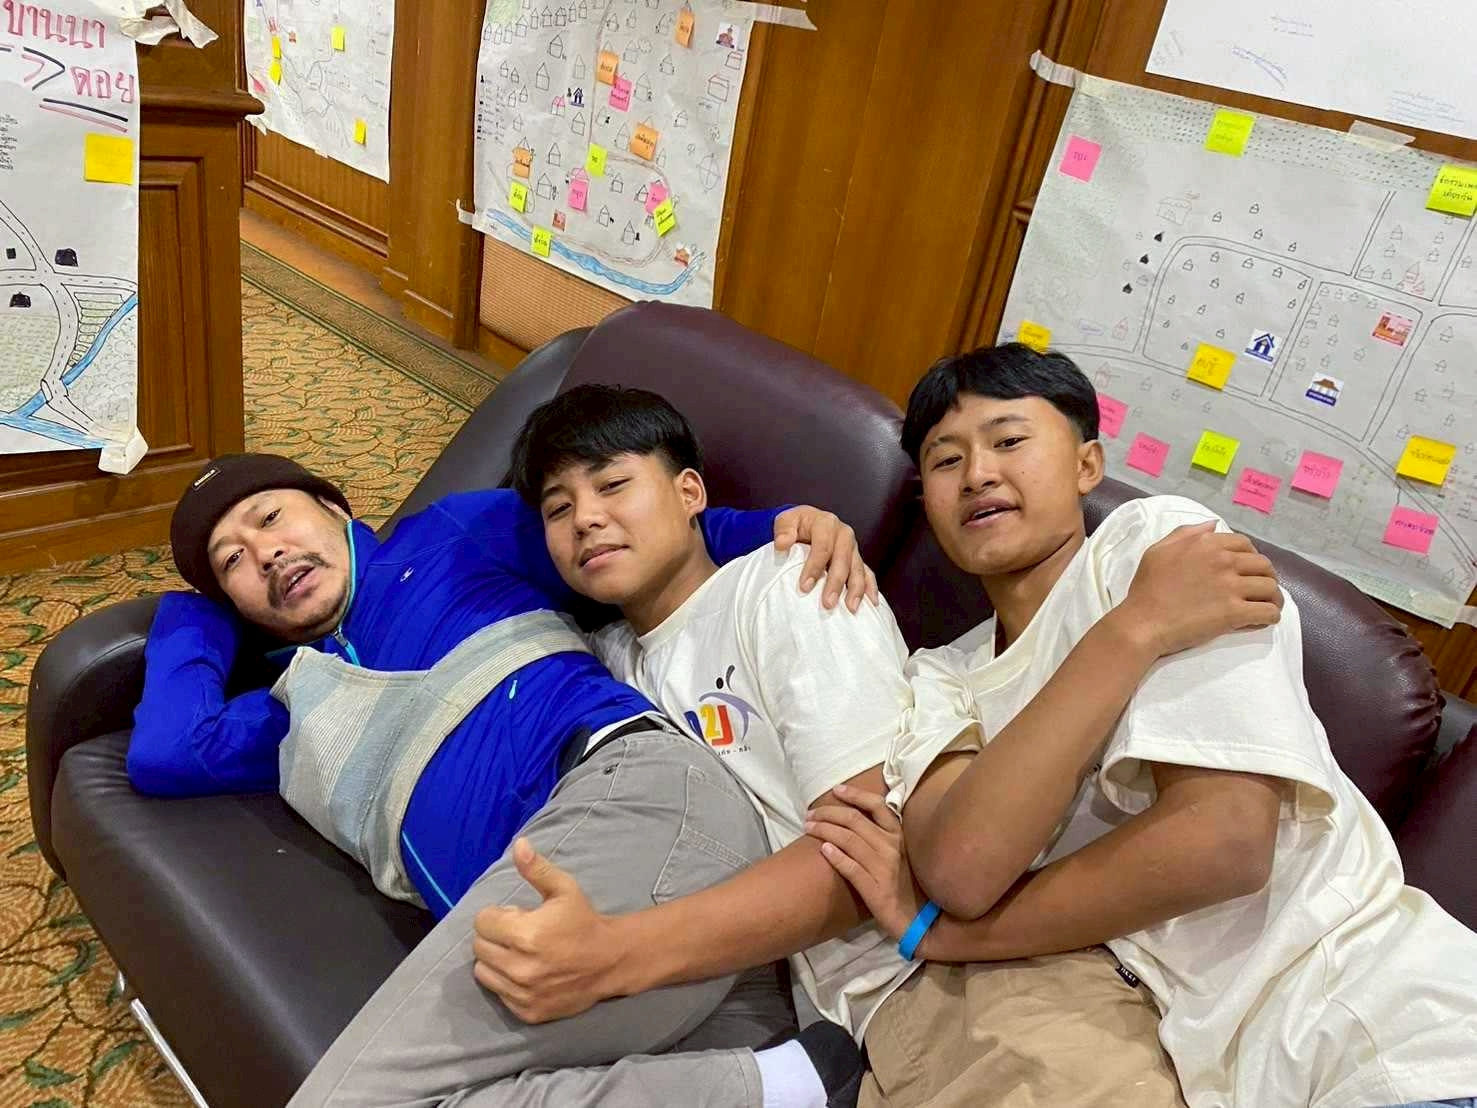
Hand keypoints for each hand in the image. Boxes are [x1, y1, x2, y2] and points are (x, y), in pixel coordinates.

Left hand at [471, 838, 623, 1022]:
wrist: (610, 961)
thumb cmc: (583, 921)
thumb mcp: (564, 889)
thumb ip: (537, 869)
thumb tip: (519, 845)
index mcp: (525, 934)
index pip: (482, 922)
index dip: (497, 915)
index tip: (515, 915)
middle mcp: (520, 967)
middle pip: (479, 947)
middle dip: (494, 936)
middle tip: (518, 933)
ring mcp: (522, 993)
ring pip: (483, 972)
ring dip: (496, 960)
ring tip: (519, 953)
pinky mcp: (526, 1011)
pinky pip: (498, 993)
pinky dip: (507, 982)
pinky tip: (528, 972)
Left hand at [773, 506, 879, 612]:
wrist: (807, 523)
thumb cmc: (796, 525)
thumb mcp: (785, 521)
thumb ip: (783, 530)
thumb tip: (782, 543)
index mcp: (826, 523)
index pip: (822, 547)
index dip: (814, 568)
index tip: (804, 587)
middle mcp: (844, 534)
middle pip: (842, 560)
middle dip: (836, 583)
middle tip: (828, 604)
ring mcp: (853, 548)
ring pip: (858, 569)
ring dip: (856, 589)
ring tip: (851, 608)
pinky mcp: (858, 559)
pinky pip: (868, 574)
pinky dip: (870, 588)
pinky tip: (871, 603)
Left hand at [805, 784, 921, 942]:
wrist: (918, 919)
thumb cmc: (905, 883)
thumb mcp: (900, 853)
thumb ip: (883, 835)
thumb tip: (855, 815)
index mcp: (899, 836)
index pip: (877, 805)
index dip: (855, 794)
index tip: (836, 790)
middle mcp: (892, 847)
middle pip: (854, 820)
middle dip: (828, 813)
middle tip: (810, 814)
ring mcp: (883, 868)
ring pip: (848, 839)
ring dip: (824, 830)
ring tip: (808, 827)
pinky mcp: (875, 889)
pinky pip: (851, 867)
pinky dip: (835, 856)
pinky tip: (823, 850)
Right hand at [1116, 522, 1282, 657]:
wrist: (1142, 622)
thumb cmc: (1146, 588)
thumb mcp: (1158, 550)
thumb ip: (1187, 533)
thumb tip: (1213, 525)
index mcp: (1207, 544)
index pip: (1245, 544)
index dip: (1250, 557)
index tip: (1245, 569)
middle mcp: (1223, 561)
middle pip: (1264, 565)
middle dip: (1266, 576)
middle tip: (1259, 589)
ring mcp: (1231, 587)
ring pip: (1271, 588)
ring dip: (1273, 597)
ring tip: (1266, 605)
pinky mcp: (1234, 613)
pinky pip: (1267, 612)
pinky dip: (1270, 616)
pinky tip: (1263, 619)